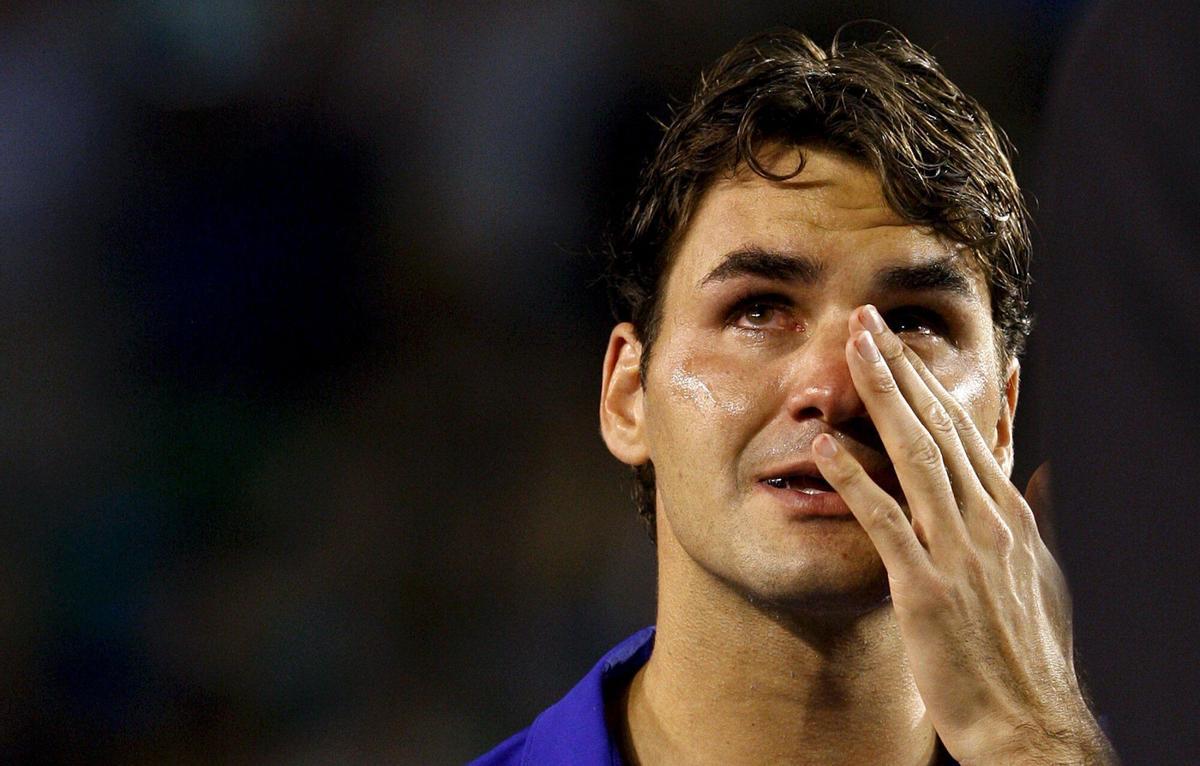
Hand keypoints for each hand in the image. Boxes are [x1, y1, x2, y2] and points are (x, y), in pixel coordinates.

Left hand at [812, 305, 1116, 764]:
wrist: (1028, 725)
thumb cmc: (1022, 654)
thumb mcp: (1037, 574)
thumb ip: (1027, 518)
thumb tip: (1032, 474)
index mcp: (1010, 514)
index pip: (967, 429)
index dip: (930, 380)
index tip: (900, 342)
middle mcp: (989, 521)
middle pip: (940, 425)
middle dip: (901, 368)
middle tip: (865, 320)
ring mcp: (959, 552)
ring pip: (917, 455)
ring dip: (881, 397)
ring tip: (849, 350)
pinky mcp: (926, 589)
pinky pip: (886, 522)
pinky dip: (855, 480)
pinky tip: (823, 449)